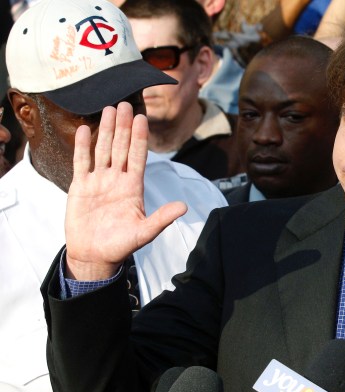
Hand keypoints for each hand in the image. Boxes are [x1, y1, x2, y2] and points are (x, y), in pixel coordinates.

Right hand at [65, 102, 186, 280]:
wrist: (94, 256)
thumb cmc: (121, 245)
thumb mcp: (145, 232)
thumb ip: (162, 218)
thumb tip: (184, 207)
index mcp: (134, 187)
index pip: (139, 156)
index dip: (140, 138)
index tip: (142, 118)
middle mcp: (117, 180)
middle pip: (122, 147)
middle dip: (124, 126)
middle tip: (124, 103)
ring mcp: (99, 181)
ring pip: (103, 150)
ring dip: (106, 130)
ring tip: (109, 109)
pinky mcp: (80, 187)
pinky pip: (81, 162)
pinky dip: (82, 146)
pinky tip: (84, 129)